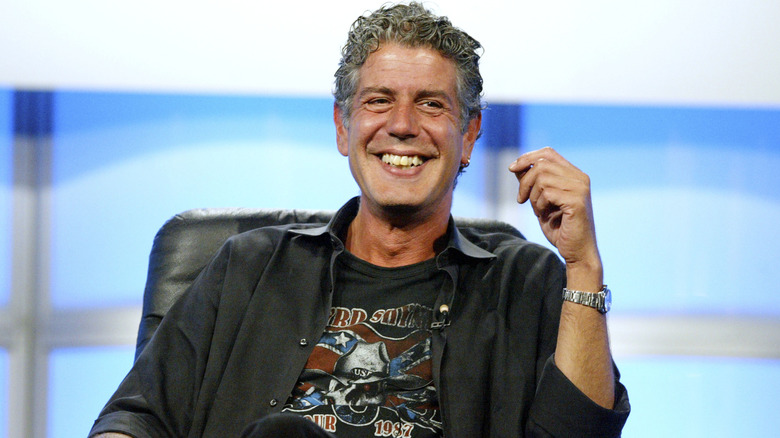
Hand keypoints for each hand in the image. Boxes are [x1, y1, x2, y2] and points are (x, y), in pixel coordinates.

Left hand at [509, 147, 600, 271]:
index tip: (512, 168)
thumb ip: (533, 183)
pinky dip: (539, 205)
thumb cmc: (559, 228)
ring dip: (533, 197)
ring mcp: (580, 188)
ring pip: (542, 179)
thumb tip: (517, 167)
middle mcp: (580, 178)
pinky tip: (545, 216)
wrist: (576, 252)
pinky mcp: (577, 201)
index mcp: (574, 175)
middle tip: (522, 200)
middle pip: (541, 164)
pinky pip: (547, 193)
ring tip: (539, 211)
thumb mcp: (541, 201)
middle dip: (525, 182)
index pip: (548, 153)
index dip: (527, 157)